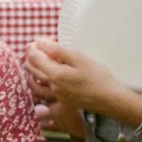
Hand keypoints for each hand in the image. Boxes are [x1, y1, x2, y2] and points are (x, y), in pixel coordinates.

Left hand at [25, 38, 140, 122]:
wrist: (110, 99)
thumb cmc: (98, 77)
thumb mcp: (79, 58)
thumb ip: (57, 50)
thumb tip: (40, 42)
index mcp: (55, 75)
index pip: (34, 59)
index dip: (32, 48)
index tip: (35, 41)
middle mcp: (52, 86)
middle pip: (32, 70)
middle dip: (30, 57)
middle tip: (34, 48)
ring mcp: (56, 95)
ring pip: (38, 79)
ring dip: (35, 68)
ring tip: (40, 58)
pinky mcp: (62, 100)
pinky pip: (46, 87)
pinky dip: (44, 77)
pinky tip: (51, 72)